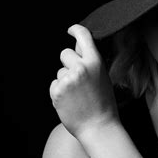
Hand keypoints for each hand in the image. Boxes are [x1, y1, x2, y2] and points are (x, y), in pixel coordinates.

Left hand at [50, 24, 118, 138]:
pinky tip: (71, 102)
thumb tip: (77, 49)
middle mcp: (81, 67)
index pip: (83, 36)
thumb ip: (91, 63)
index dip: (75, 30)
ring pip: (59, 72)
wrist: (99, 127)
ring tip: (78, 96)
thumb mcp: (103, 78)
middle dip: (68, 64)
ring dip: (65, 81)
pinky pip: (54, 85)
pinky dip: (59, 93)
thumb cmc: (103, 105)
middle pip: (65, 53)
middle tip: (78, 80)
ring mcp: (68, 79)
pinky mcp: (57, 91)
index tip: (71, 30)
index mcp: (95, 62)